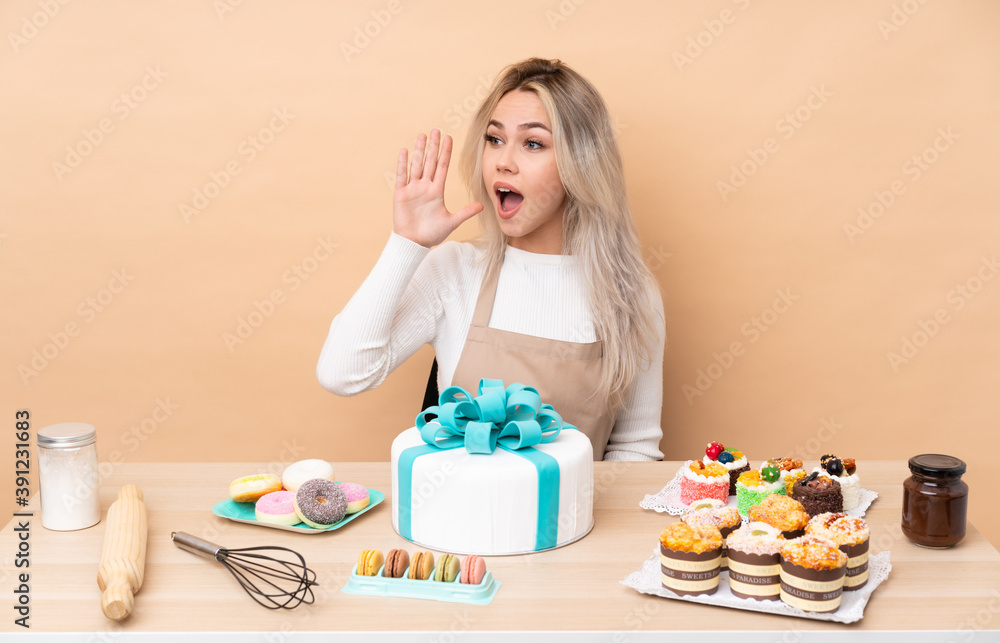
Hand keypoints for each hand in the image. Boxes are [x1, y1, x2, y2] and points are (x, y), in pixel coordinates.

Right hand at [393, 129, 483, 247]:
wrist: (414, 243)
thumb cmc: (431, 234)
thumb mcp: (451, 222)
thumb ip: (465, 213)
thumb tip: (482, 206)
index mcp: (437, 191)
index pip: (442, 167)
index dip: (446, 152)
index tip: (448, 138)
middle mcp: (425, 187)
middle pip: (430, 162)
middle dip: (433, 146)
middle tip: (436, 130)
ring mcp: (413, 189)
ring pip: (417, 165)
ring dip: (419, 151)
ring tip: (422, 136)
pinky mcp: (401, 194)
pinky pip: (402, 176)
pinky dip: (403, 164)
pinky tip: (405, 151)